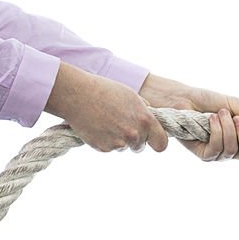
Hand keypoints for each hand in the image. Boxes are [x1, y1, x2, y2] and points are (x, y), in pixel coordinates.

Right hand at [45, 62, 167, 151]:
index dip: (157, 142)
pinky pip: (109, 148)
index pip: (162, 143)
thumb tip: (152, 118)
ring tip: (106, 121)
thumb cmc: (104, 91)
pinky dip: (105, 140)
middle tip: (119, 124)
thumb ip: (144, 110)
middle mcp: (134, 134)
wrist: (77, 94)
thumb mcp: (131, 96)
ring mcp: (119, 143)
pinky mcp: (104, 148)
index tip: (152, 141)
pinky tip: (97, 126)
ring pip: (124, 147)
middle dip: (134, 140)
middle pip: (140, 147)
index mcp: (145, 120)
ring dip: (118, 139)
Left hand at [138, 73, 238, 165]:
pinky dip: (217, 131)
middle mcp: (234, 150)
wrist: (185, 98)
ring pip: (232, 151)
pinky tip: (211, 119)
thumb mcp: (236, 104)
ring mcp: (219, 154)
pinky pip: (217, 148)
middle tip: (237, 118)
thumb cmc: (210, 101)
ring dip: (228, 129)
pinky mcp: (205, 154)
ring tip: (220, 113)